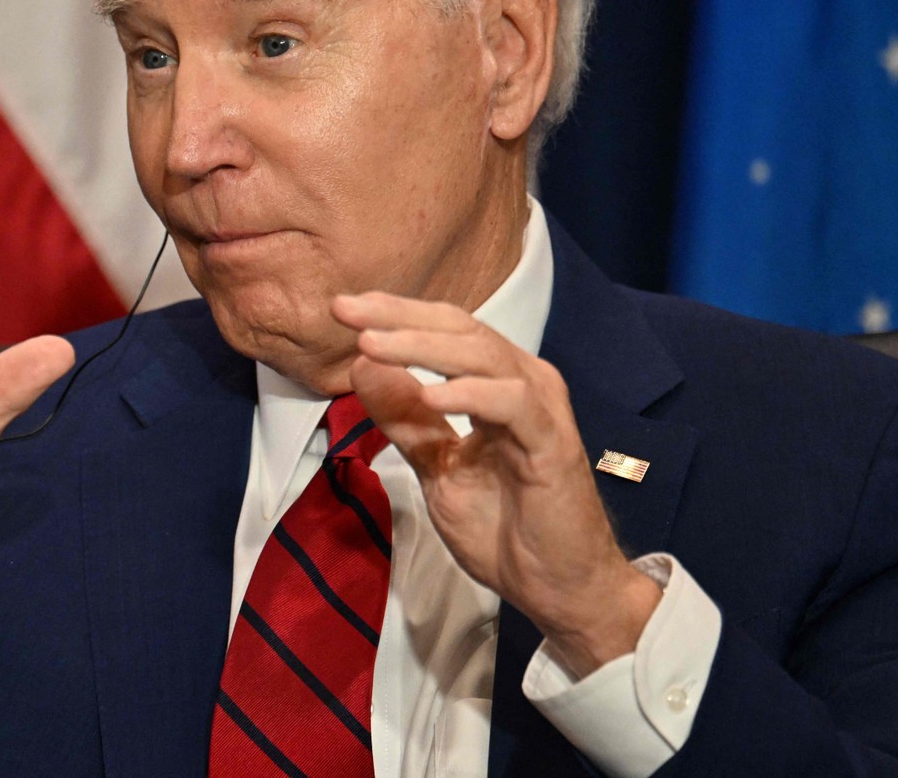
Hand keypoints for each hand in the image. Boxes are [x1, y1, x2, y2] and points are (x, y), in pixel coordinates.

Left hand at [332, 292, 659, 674]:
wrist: (557, 588)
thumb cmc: (504, 526)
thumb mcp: (436, 466)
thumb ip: (404, 418)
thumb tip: (361, 366)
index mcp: (497, 382)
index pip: (444, 330)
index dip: (394, 314)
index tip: (341, 308)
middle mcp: (523, 382)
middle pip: (461, 328)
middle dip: (400, 317)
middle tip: (347, 311)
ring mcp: (542, 410)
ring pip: (483, 355)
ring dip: (423, 346)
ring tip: (373, 344)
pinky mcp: (553, 444)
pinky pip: (513, 404)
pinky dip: (470, 393)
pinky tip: (431, 396)